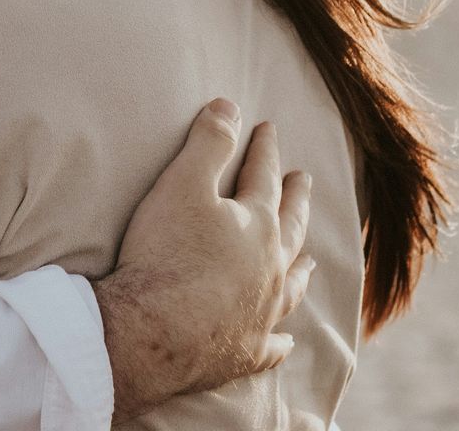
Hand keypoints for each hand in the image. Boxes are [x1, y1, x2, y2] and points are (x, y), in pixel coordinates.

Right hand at [94, 99, 313, 419]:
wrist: (149, 333)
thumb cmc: (165, 254)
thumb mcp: (183, 184)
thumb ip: (209, 143)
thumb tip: (232, 106)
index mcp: (257, 225)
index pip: (264, 177)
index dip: (264, 149)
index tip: (267, 129)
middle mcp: (271, 269)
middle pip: (289, 228)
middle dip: (296, 200)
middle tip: (303, 181)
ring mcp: (262, 314)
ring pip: (292, 287)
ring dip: (300, 269)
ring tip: (309, 260)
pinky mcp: (243, 352)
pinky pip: (272, 345)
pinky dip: (281, 341)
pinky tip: (286, 340)